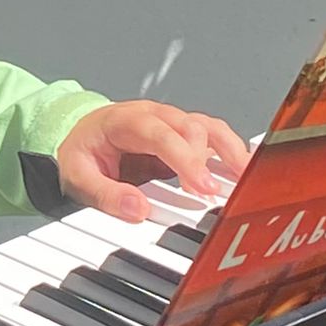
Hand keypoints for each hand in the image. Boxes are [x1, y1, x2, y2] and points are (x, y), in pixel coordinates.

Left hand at [55, 101, 249, 222]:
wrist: (83, 138)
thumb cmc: (83, 154)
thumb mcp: (78, 177)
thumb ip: (105, 195)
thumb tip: (137, 209)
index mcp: (125, 120)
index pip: (159, 134)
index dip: (184, 157)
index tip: (200, 185)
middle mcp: (154, 116)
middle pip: (190, 127)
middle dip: (207, 158)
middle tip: (216, 192)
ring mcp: (173, 123)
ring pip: (209, 127)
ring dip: (230, 151)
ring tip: (247, 178)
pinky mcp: (186, 137)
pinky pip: (215, 137)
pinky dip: (232, 152)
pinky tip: (248, 171)